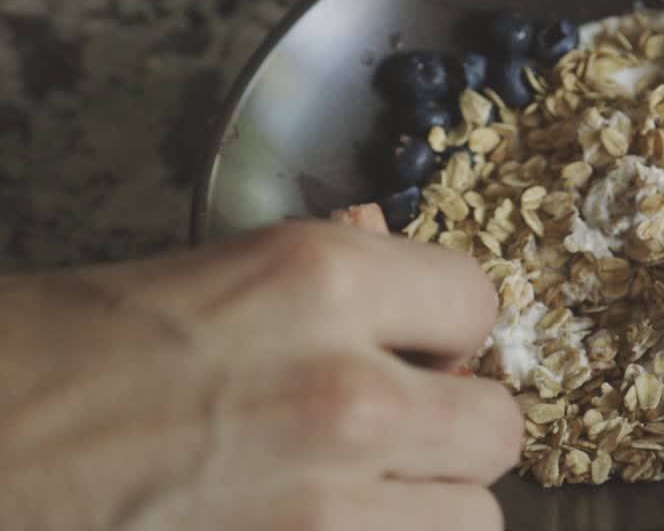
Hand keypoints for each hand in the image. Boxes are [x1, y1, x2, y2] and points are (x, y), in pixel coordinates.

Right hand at [0, 222, 521, 530]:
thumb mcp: (210, 275)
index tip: (418, 348)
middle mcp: (347, 392)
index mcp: (321, 281)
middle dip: (452, 429)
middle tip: (395, 431)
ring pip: (473, 521)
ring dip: (426, 507)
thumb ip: (331, 277)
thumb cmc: (54, 354)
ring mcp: (327, 510)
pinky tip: (321, 528)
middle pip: (498, 427)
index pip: (480, 302)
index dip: (447, 329)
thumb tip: (398, 270)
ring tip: (355, 494)